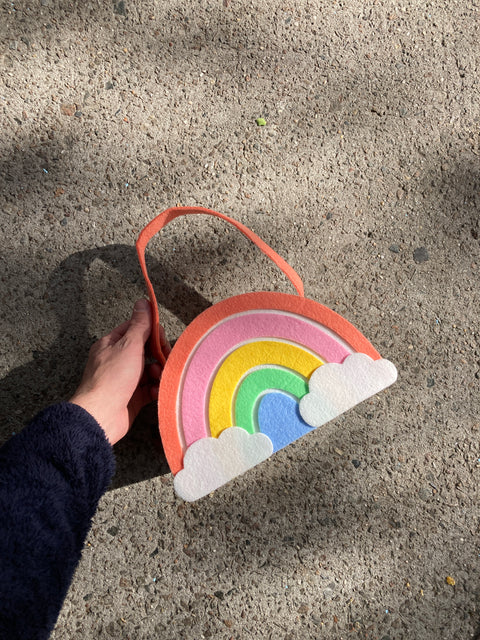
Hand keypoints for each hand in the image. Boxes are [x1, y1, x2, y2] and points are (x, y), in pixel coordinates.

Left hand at [70, 299, 161, 444]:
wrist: (101, 415)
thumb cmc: (111, 378)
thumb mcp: (129, 346)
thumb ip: (139, 325)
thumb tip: (143, 302)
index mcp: (111, 344)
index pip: (135, 329)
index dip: (151, 332)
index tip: (161, 339)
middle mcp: (116, 360)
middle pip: (144, 350)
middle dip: (158, 354)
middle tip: (164, 359)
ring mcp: (123, 380)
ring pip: (148, 370)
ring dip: (157, 372)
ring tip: (156, 377)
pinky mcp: (131, 397)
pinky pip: (148, 389)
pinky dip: (155, 389)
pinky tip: (156, 391)